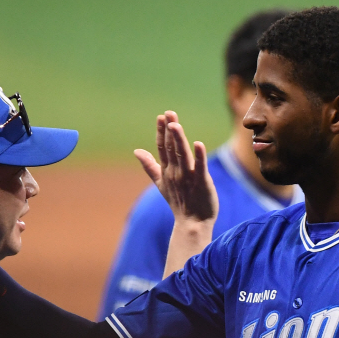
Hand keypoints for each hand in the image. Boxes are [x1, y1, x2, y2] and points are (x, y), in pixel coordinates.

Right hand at [134, 111, 218, 226]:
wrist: (192, 224)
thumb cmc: (179, 203)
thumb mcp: (161, 183)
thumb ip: (149, 166)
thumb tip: (136, 151)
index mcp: (166, 171)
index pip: (162, 148)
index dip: (161, 132)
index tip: (161, 116)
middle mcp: (175, 172)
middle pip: (171, 148)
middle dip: (170, 131)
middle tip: (169, 113)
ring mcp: (188, 178)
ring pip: (182, 155)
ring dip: (179, 140)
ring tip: (176, 124)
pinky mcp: (202, 183)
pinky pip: (200, 167)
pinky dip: (199, 156)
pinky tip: (198, 144)